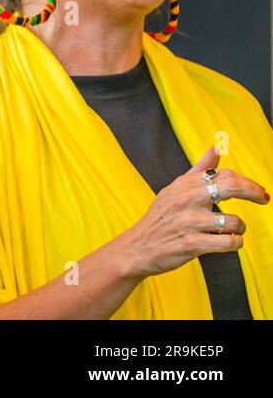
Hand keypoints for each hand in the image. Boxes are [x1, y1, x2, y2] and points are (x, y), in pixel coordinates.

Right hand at [118, 146, 268, 279]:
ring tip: (229, 230)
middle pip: (231, 186)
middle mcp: (187, 200)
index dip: (246, 181)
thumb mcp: (173, 190)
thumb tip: (215, 150)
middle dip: (253, 192)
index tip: (257, 190)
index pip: (223, 174)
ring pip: (234, 221)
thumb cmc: (159, 219)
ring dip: (238, 228)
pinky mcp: (193, 243)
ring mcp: (189, 222)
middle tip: (263, 198)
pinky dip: (234, 243)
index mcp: (184, 185)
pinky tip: (225, 241)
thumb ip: (197, 171)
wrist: (138, 247)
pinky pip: (229, 242)